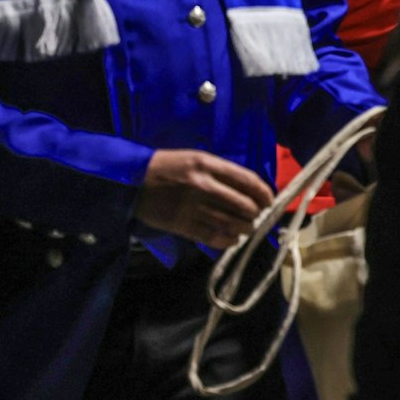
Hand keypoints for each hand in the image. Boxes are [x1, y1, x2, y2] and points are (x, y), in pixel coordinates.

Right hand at [135, 149, 273, 247]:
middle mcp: (204, 186)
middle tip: (257, 215)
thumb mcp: (196, 158)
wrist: (130, 181)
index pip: (248, 181)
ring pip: (232, 223)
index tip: (269, 200)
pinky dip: (229, 240)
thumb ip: (222, 172)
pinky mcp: (182, 225)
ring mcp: (193, 208)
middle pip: (244, 205)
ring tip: (247, 227)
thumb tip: (249, 188)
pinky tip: (233, 238)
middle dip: (257, 213)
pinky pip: (213, 237)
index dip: (264, 193)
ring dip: (246, 228)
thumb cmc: (167, 166)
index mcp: (208, 166)